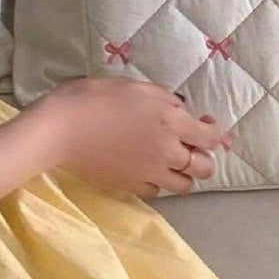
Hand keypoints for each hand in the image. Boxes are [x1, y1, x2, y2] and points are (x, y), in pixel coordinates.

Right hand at [35, 77, 223, 197]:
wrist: (64, 127)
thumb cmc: (101, 97)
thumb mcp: (141, 87)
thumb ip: (167, 100)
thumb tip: (181, 111)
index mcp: (172, 122)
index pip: (211, 138)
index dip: (214, 131)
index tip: (204, 122)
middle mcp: (166, 152)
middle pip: (204, 168)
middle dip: (204, 156)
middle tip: (191, 144)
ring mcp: (149, 173)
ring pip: (184, 186)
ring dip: (184, 173)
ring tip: (172, 159)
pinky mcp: (130, 186)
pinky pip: (156, 191)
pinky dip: (159, 182)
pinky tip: (150, 168)